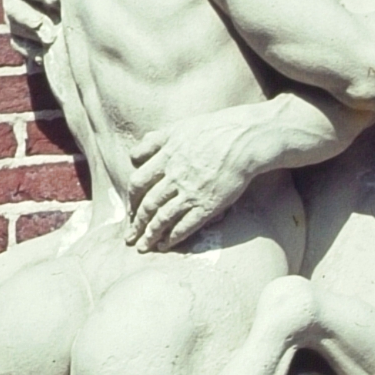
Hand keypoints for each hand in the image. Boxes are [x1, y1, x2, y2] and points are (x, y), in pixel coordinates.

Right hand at [2, 0, 62, 61]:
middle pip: (14, 9)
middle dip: (30, 19)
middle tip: (48, 29)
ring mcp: (13, 15)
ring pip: (16, 29)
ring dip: (33, 37)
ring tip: (52, 42)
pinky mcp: (18, 33)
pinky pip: (19, 45)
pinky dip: (31, 52)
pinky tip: (46, 57)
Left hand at [126, 105, 274, 252]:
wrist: (245, 138)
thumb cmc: (215, 129)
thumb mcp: (178, 127)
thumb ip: (154, 141)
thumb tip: (134, 156)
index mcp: (165, 157)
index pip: (138, 183)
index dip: (132, 199)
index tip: (131, 210)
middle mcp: (174, 176)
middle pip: (147, 204)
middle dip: (136, 223)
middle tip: (129, 236)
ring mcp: (191, 192)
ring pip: (162, 218)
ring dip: (150, 235)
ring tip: (143, 246)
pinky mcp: (208, 204)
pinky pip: (186, 225)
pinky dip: (173, 238)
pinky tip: (165, 246)